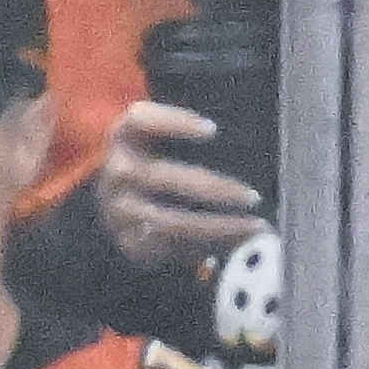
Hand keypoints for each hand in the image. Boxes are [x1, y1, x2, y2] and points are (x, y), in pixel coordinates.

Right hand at [94, 100, 264, 280]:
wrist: (119, 195)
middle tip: (251, 197)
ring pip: (167, 221)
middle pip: (162, 178)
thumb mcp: (161, 135)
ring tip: (252, 226)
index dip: (174, 123)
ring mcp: (117, 208)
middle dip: (213, 189)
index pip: (140, 120)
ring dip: (214, 227)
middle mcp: (117, 171)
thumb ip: (192, 133)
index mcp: (125, 134)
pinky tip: (227, 244)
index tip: (212, 131)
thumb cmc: (155, 155)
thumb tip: (249, 149)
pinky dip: (198, 248)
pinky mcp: (125, 239)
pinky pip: (164, 248)